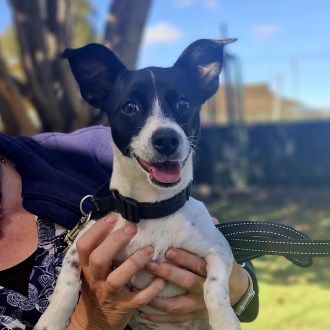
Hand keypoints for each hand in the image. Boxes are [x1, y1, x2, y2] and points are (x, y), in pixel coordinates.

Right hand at [67, 215, 164, 329]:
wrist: (96, 321)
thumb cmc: (99, 285)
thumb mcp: (95, 268)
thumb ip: (101, 248)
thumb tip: (117, 220)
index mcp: (87, 266)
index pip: (84, 246)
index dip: (97, 230)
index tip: (114, 217)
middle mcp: (96, 279)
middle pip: (99, 259)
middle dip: (116, 241)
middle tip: (133, 228)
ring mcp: (109, 294)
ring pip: (117, 279)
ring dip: (134, 262)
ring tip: (150, 250)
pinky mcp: (125, 307)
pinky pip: (138, 299)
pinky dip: (151, 289)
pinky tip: (161, 279)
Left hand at [140, 219, 248, 323]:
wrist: (236, 289)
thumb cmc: (223, 263)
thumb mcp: (221, 250)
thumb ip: (212, 236)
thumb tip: (212, 220)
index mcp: (213, 271)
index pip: (199, 264)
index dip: (185, 258)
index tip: (169, 250)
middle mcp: (206, 290)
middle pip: (187, 282)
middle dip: (168, 273)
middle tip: (150, 264)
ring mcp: (198, 306)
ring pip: (177, 305)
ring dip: (158, 297)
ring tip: (140, 288)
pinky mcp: (193, 316)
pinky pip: (174, 320)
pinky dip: (158, 317)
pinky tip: (142, 312)